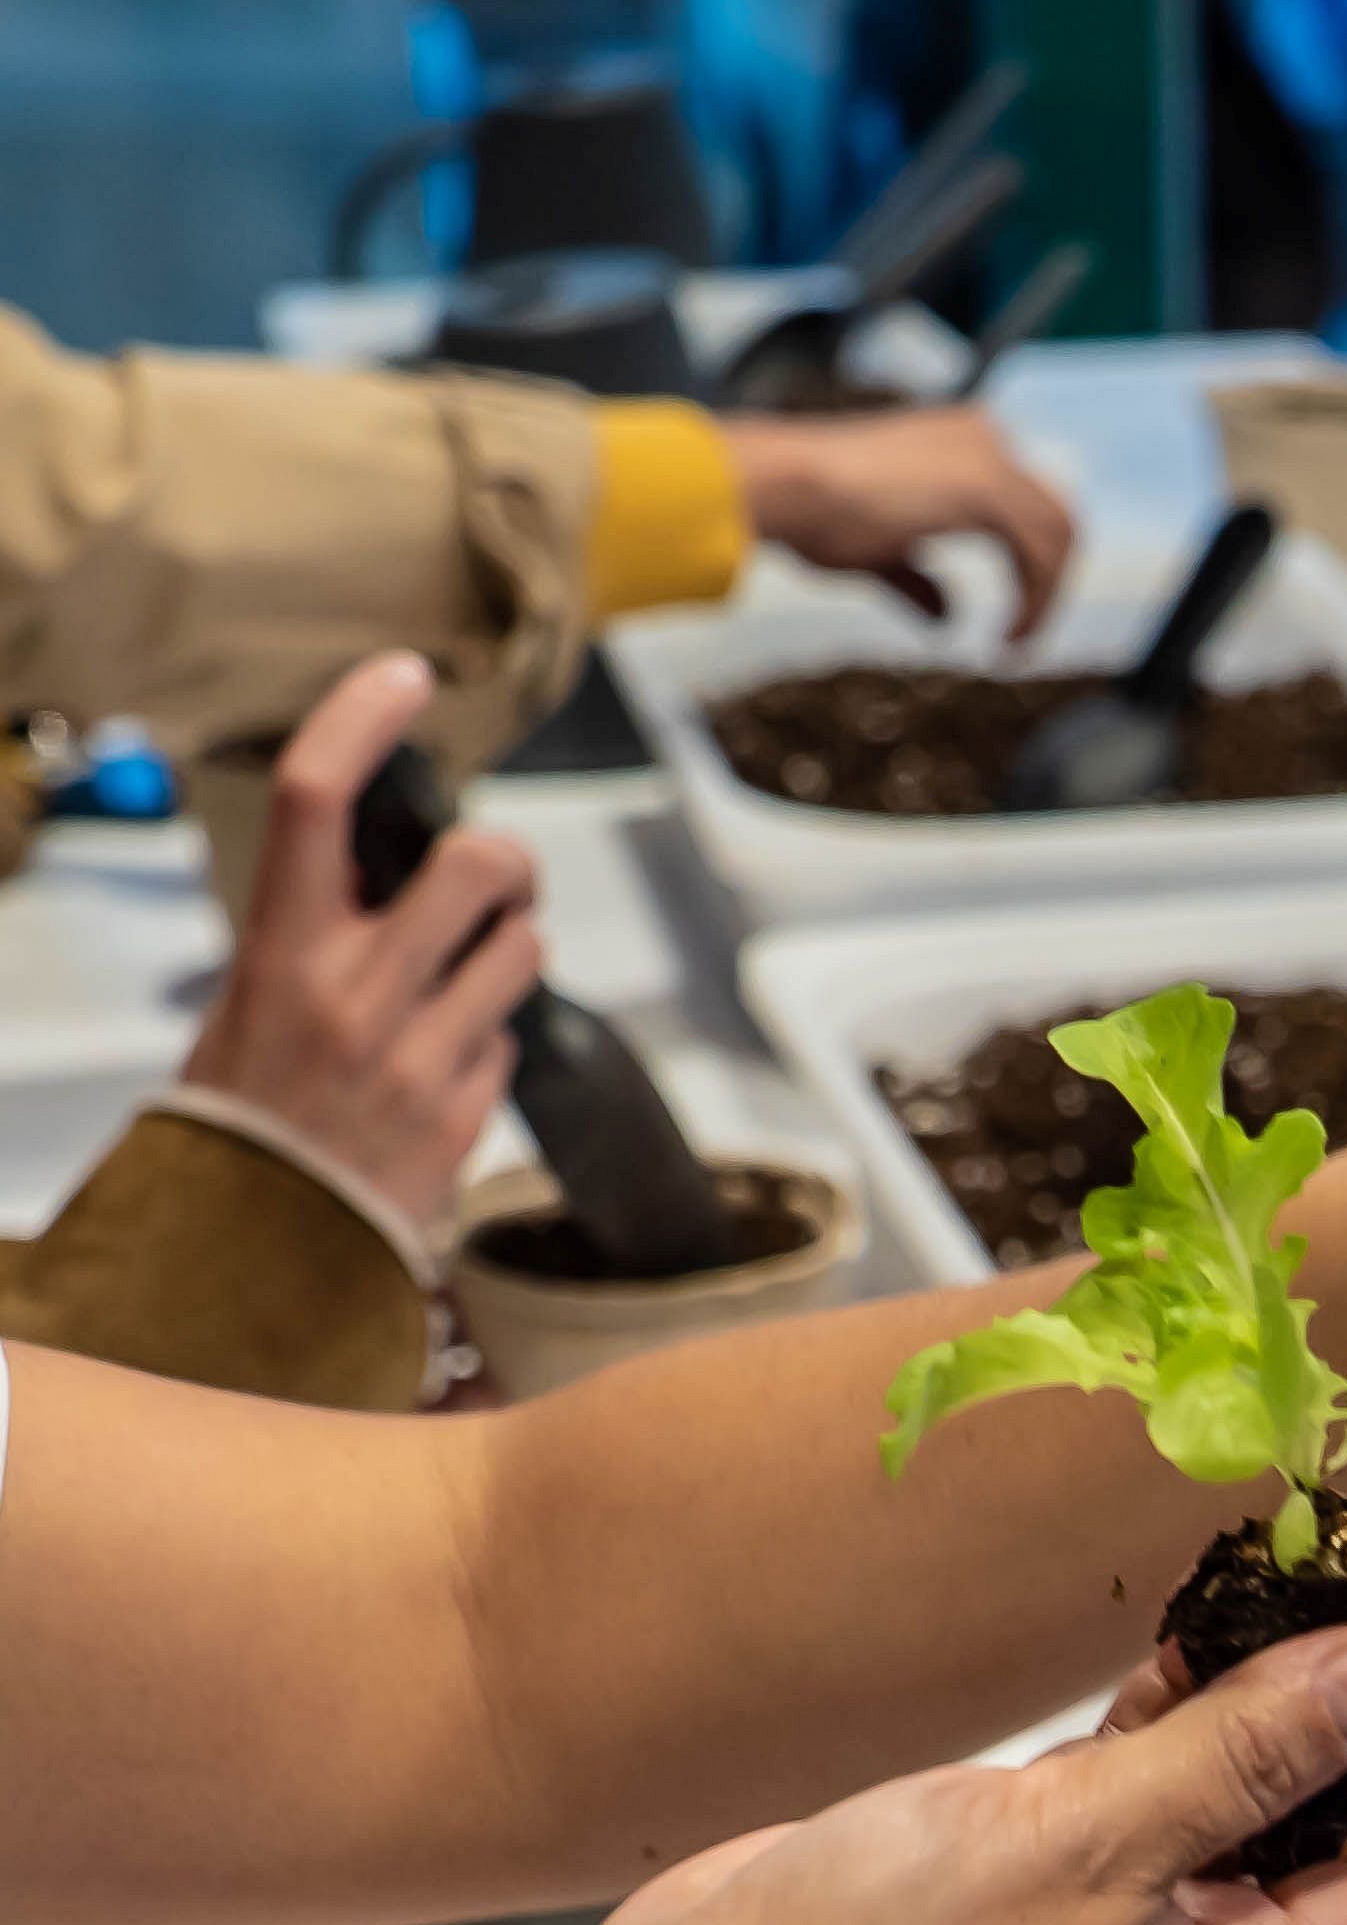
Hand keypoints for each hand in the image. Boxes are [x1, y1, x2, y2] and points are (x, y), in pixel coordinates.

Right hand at [178, 652, 539, 1234]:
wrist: (252, 1244)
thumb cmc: (247, 1113)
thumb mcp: (253, 997)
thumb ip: (318, 929)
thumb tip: (384, 866)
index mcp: (283, 950)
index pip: (319, 797)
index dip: (365, 717)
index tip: (405, 680)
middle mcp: (355, 994)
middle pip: (477, 864)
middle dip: (510, 858)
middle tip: (501, 876)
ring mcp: (418, 1057)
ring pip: (522, 952)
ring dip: (513, 952)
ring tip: (471, 980)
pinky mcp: (464, 1117)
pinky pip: (508, 1045)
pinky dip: (490, 1044)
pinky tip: (445, 1067)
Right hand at [720, 403, 1076, 636]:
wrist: (786, 488)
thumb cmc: (812, 512)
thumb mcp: (878, 552)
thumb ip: (919, 579)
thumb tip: (946, 619)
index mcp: (957, 438)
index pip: (1026, 502)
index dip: (1031, 567)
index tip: (1012, 622)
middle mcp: (981, 435)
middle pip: (1054, 515)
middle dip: (1048, 583)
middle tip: (1020, 639)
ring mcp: (988, 456)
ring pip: (1058, 534)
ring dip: (1045, 599)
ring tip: (1013, 647)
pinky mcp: (987, 488)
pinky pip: (1040, 552)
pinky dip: (1036, 601)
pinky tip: (1007, 639)